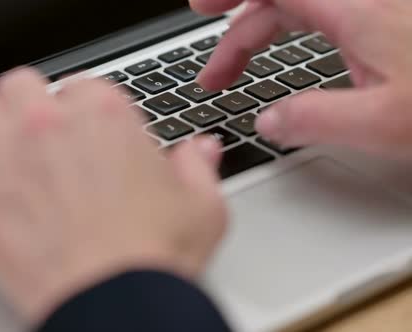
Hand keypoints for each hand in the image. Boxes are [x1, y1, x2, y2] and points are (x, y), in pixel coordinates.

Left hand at [0, 69, 226, 325]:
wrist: (116, 304)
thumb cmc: (154, 258)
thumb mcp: (200, 207)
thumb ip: (197, 168)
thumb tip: (200, 152)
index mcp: (105, 117)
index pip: (82, 87)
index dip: (83, 113)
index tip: (85, 135)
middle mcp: (48, 124)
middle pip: (22, 83)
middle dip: (28, 106)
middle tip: (36, 135)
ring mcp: (4, 155)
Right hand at [190, 0, 411, 159]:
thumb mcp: (384, 122)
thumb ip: (317, 120)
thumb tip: (267, 123)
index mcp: (354, 13)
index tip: (200, 9)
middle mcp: (360, 5)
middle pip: (277, 0)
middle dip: (235, 34)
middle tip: (214, 74)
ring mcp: (372, 13)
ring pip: (297, 8)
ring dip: (257, 33)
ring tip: (235, 67)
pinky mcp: (382, 25)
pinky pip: (319, 15)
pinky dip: (285, 30)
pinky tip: (282, 53)